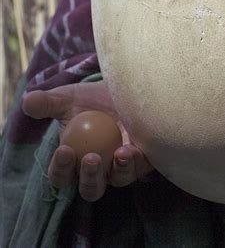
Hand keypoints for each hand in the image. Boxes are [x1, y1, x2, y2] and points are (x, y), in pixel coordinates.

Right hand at [23, 81, 152, 201]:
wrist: (122, 89)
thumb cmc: (91, 98)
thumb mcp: (68, 98)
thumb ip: (47, 102)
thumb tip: (28, 101)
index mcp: (74, 161)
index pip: (62, 175)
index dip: (61, 168)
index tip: (64, 150)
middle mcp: (98, 170)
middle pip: (91, 188)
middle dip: (89, 178)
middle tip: (90, 158)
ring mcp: (121, 167)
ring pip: (118, 180)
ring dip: (118, 171)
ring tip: (119, 153)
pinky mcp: (143, 158)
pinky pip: (140, 167)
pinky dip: (136, 161)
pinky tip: (133, 149)